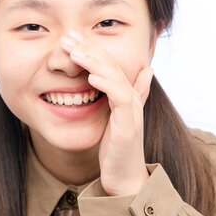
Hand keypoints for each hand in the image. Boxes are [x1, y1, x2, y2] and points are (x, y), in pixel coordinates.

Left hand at [60, 31, 152, 195]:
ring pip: (115, 76)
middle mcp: (131, 98)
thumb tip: (146, 72)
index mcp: (125, 94)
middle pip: (111, 64)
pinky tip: (91, 76)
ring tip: (75, 51)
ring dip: (94, 61)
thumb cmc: (118, 148)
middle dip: (89, 48)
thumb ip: (124, 95)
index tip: (71, 37)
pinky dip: (106, 84)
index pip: (108, 63)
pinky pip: (120, 98)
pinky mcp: (128, 125)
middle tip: (68, 36)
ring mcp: (131, 110)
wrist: (125, 178)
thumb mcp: (117, 117)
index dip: (91, 48)